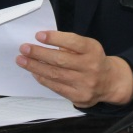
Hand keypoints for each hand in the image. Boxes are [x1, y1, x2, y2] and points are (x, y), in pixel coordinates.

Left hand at [16, 31, 132, 107]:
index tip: (38, 35)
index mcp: (93, 50)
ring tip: (22, 60)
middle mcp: (90, 67)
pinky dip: (43, 78)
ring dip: (35, 67)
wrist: (110, 82)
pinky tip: (34, 72)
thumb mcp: (88, 46)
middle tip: (24, 48)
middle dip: (39, 54)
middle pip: (60, 60)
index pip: (73, 42)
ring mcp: (85, 84)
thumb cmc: (93, 59)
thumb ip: (69, 43)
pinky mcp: (79, 97)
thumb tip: (42, 42)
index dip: (55, 38)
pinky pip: (56, 87)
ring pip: (55, 75)